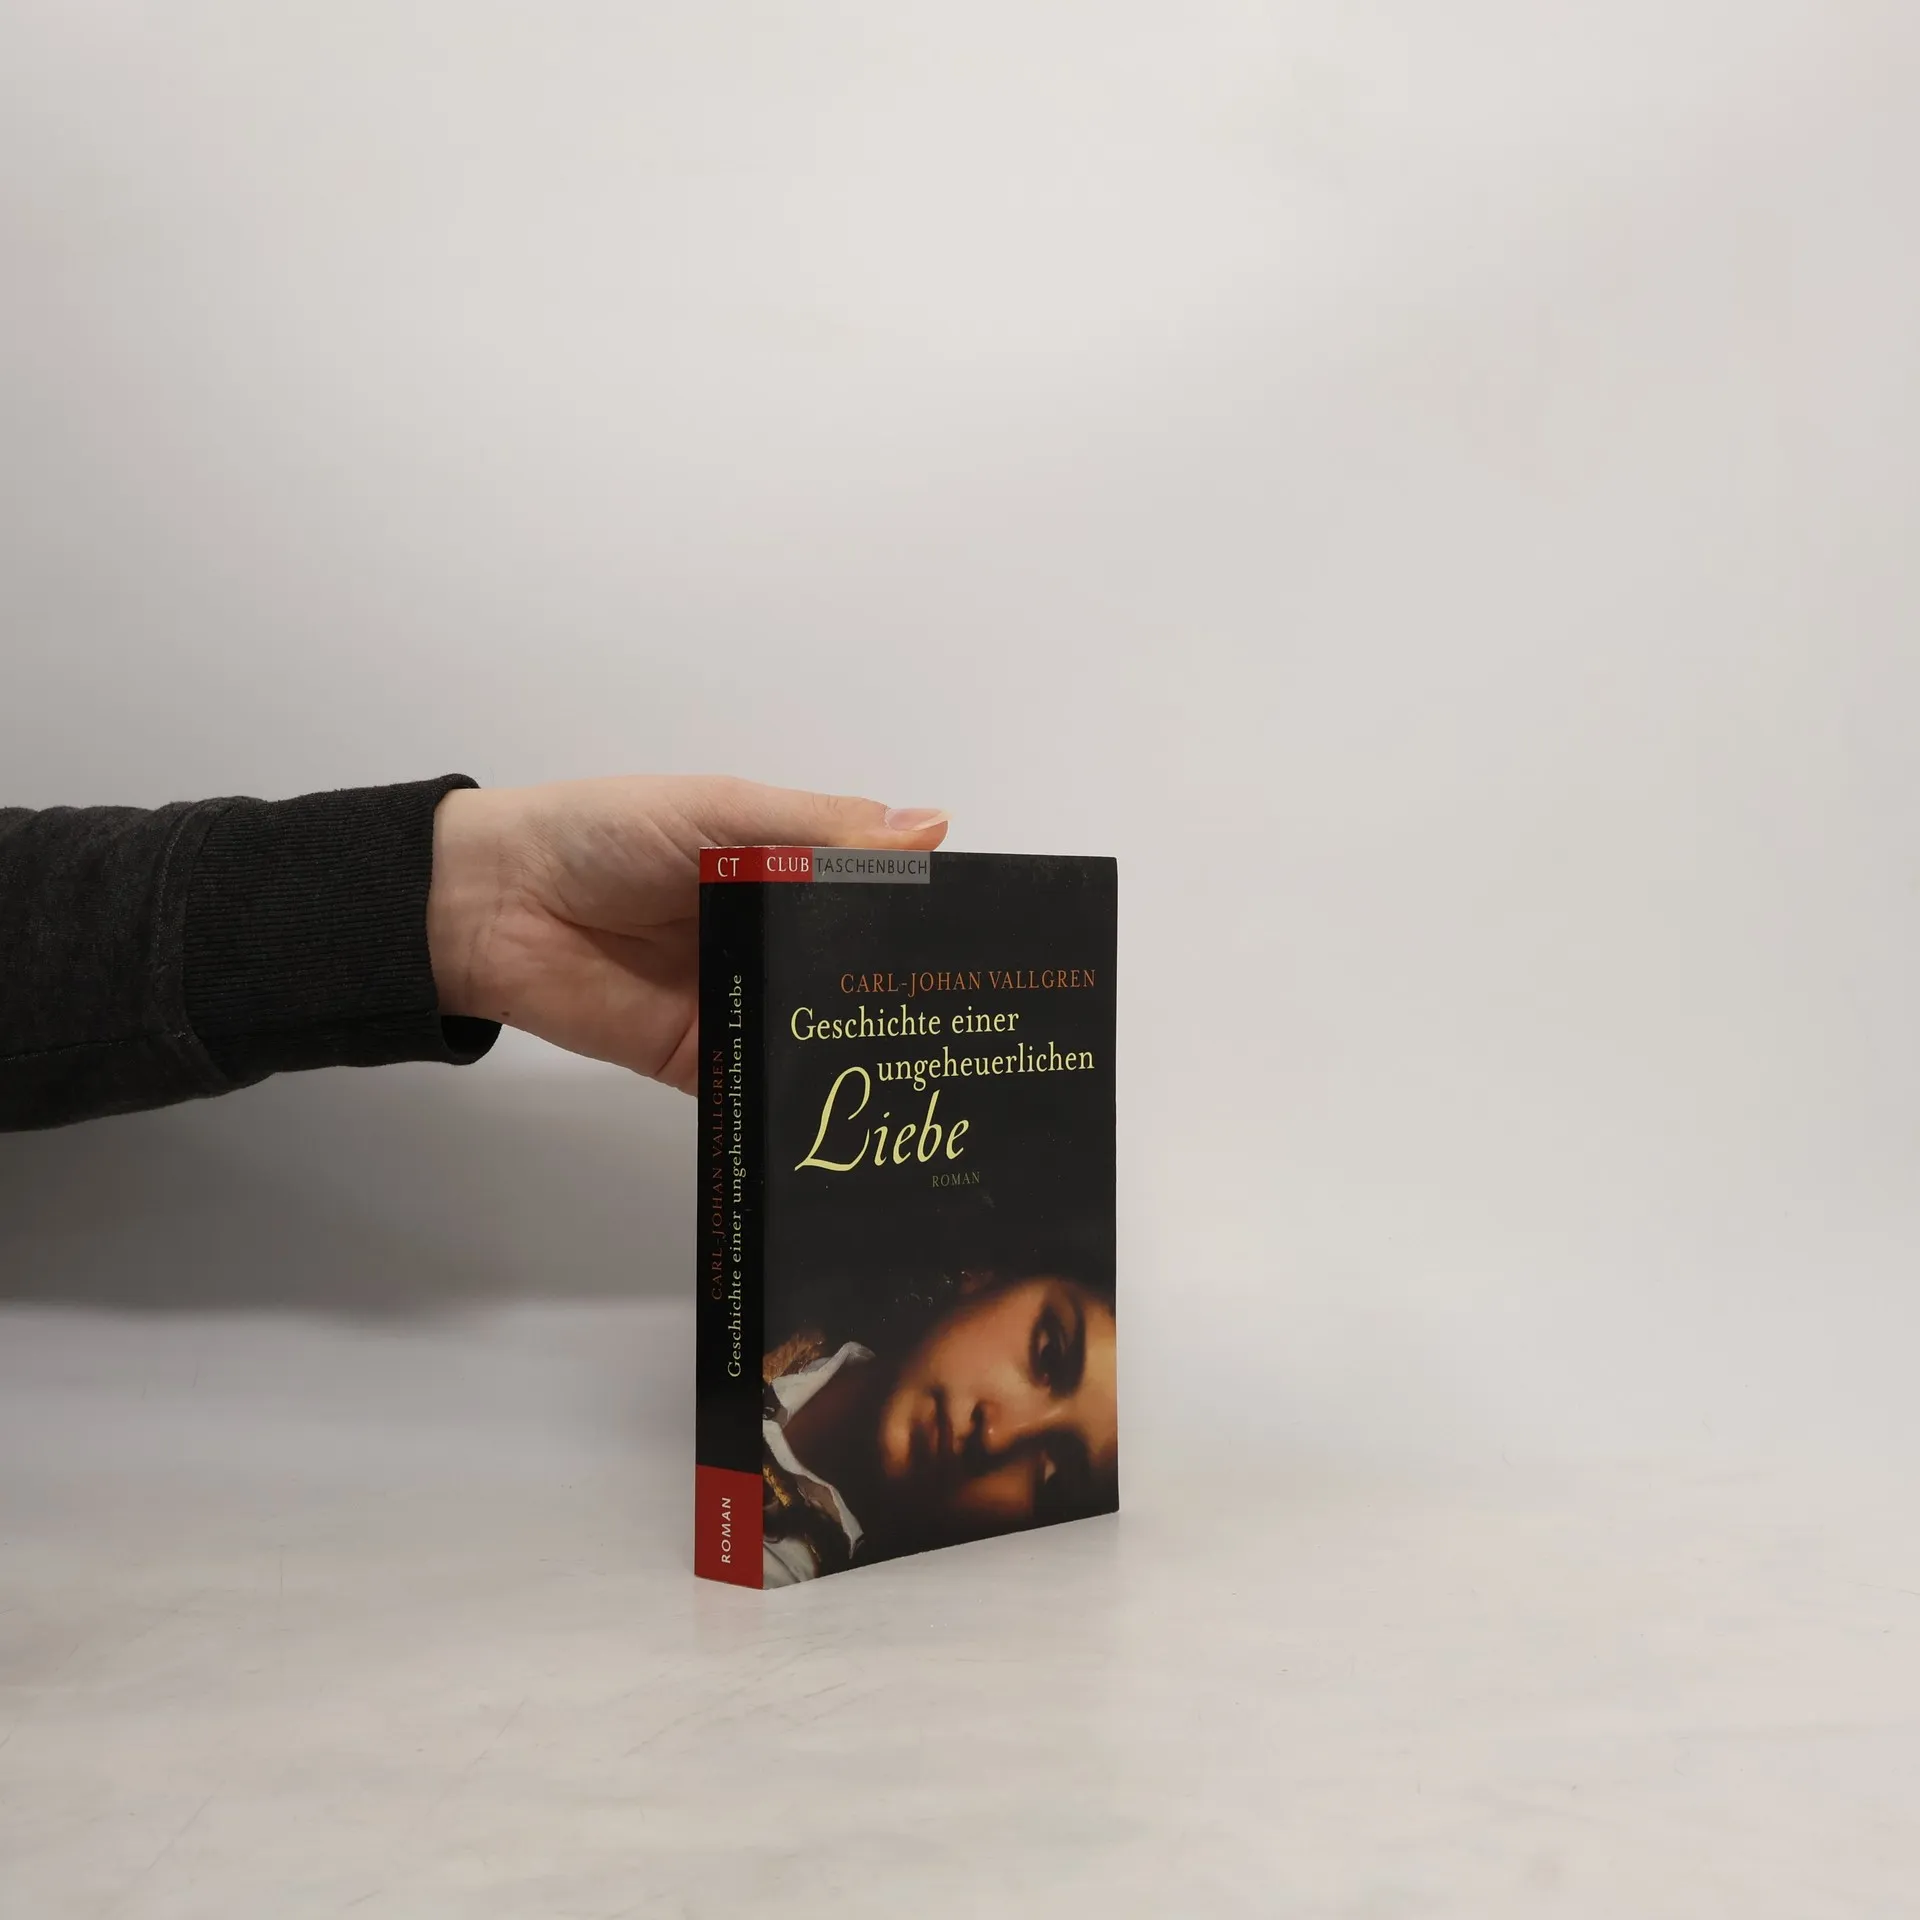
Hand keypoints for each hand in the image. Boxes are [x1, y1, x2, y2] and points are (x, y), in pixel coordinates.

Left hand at [425, 777, 948, 1090]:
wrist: (494, 906)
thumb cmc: (603, 836)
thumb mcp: (720, 811)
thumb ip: (821, 831)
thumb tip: (933, 829)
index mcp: (783, 871)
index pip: (875, 896)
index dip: (926, 914)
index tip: (994, 938)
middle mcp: (773, 941)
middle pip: (857, 972)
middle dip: (908, 992)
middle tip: (983, 1019)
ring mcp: (744, 1005)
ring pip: (821, 1034)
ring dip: (867, 1049)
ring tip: (946, 1070)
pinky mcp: (707, 1063)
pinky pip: (766, 1087)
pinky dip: (802, 1102)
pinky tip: (860, 1114)